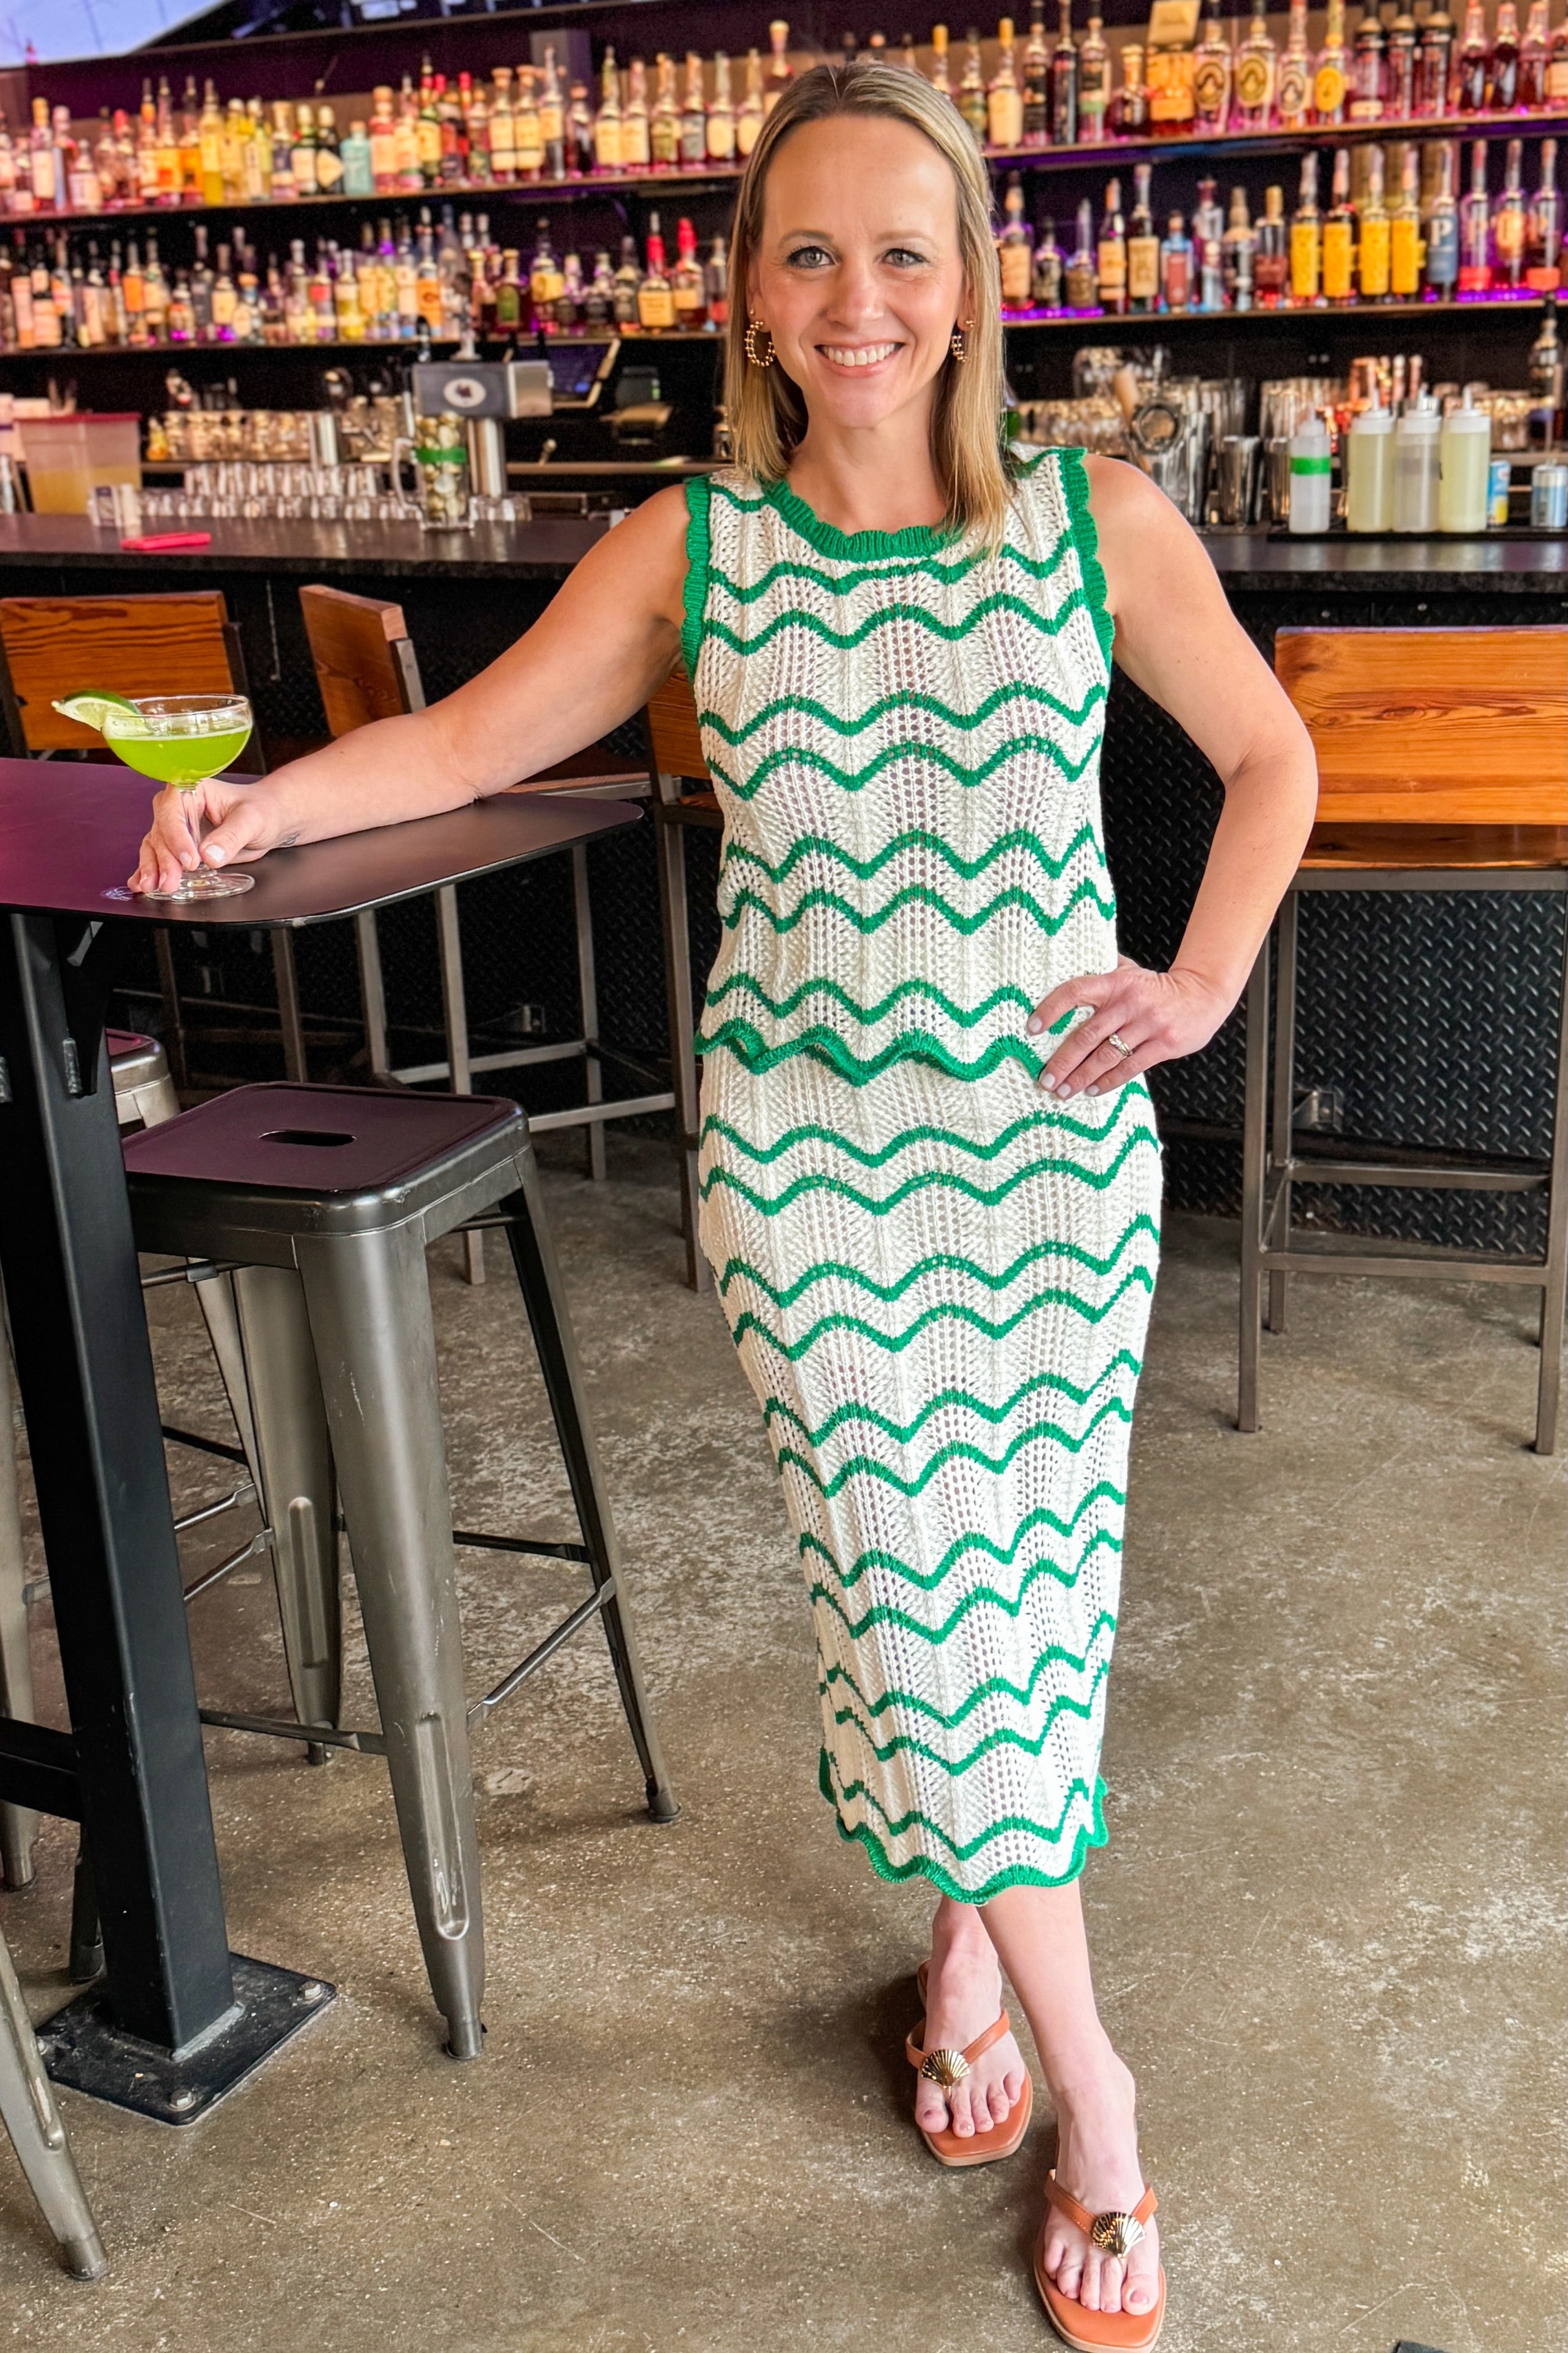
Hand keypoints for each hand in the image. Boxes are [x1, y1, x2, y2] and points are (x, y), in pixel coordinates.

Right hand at [129, 776, 299, 896]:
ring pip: (155, 845)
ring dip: (153, 867)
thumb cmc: (262, 810)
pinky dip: (150, 870)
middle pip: (161, 831)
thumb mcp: (251, 821)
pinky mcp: (178, 844)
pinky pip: (158, 855)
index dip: (177, 837)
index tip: (191, 861)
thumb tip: (209, 856)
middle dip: (165, 859)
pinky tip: (142, 883)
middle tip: (171, 882)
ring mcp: (177, 826)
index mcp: (193, 789)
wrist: (269, 819)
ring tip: (153, 886)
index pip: (174, 810)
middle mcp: (179, 805)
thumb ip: (230, 837)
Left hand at [1027, 956, 1229, 1098]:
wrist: (1203, 994)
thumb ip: (1102, 971)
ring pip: (1106, 1056)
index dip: (1051, 1009)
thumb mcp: (1130, 972)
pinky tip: (1092, 1090)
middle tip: (1045, 1079)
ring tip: (1063, 1091)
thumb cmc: (1156, 987)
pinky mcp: (1164, 1044)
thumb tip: (1065, 966)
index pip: (1075, 991)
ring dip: (1081, 1077)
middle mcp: (1129, 1003)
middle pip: (1087, 1035)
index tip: (1032, 1028)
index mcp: (1115, 982)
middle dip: (1062, 1061)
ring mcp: (1148, 1025)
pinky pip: (1130, 1067)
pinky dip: (1108, 1081)